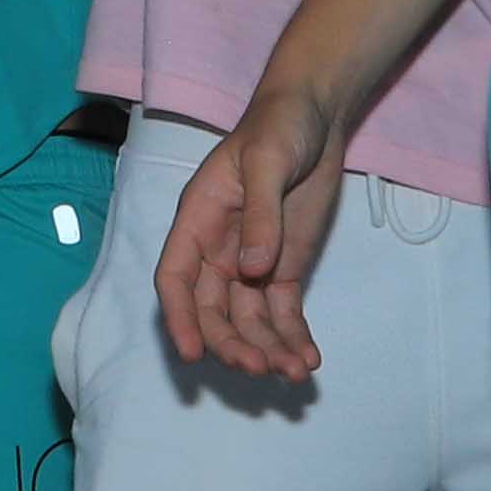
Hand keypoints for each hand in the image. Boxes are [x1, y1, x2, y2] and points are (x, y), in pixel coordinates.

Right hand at [155, 79, 346, 379]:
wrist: (314, 118)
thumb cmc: (277, 129)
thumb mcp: (266, 162)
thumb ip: (259, 214)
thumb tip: (252, 268)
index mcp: (198, 221)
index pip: (176, 278)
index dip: (179, 318)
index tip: (192, 354)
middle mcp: (218, 251)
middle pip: (214, 310)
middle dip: (233, 343)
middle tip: (259, 368)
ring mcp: (252, 264)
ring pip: (251, 320)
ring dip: (268, 348)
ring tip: (295, 371)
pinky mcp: (285, 270)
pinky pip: (284, 313)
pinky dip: (293, 337)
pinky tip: (308, 359)